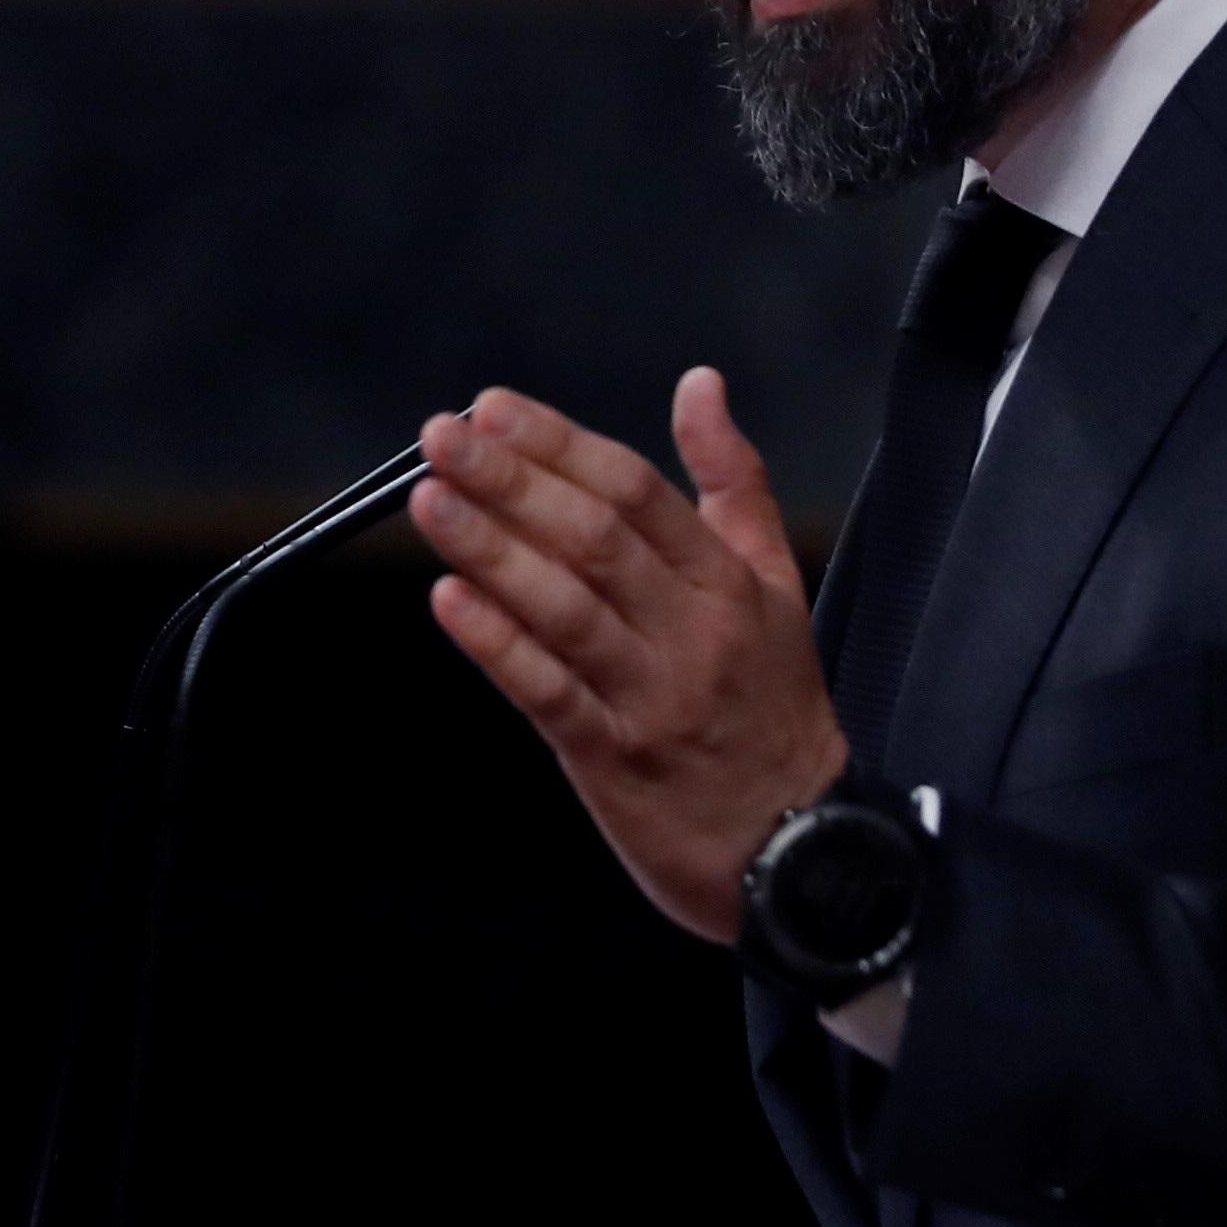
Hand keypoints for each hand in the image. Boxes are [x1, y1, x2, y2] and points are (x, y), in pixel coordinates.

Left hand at [411, 368, 845, 940]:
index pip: (635, 491)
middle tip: (440, 438)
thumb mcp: (773, 581)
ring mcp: (651, 696)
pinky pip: (548, 693)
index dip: (559, 445)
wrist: (797, 842)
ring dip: (492, 549)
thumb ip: (733, 479)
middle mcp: (690, 631)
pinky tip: (450, 600)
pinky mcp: (614, 758)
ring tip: (430, 500)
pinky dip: (497, 644)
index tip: (492, 408)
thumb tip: (699, 383)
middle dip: (511, 481)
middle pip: (593, 538)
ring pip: (565, 609)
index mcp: (725, 580)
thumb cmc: (772, 703)